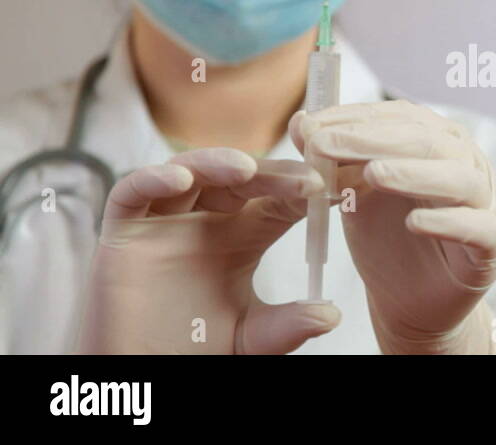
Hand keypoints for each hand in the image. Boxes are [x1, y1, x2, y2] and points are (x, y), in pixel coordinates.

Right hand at [77, 148, 340, 353]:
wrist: (145, 373)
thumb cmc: (196, 347)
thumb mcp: (252, 338)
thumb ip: (287, 326)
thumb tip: (330, 315)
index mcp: (243, 233)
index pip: (278, 198)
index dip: (302, 189)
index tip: (333, 191)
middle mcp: (206, 218)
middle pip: (241, 178)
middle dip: (272, 175)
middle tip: (304, 180)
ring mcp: (164, 219)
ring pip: (190, 171)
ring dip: (217, 163)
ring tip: (248, 169)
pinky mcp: (122, 230)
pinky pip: (132, 191)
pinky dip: (154, 179)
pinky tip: (182, 180)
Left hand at [290, 100, 495, 353]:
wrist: (411, 301)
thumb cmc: (385, 238)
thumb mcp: (352, 194)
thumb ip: (334, 160)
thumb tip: (301, 121)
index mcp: (435, 140)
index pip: (399, 116)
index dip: (354, 117)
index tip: (310, 126)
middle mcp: (465, 162)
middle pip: (426, 140)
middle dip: (372, 140)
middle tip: (326, 145)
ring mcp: (483, 201)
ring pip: (458, 178)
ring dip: (414, 173)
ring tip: (373, 174)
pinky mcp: (491, 244)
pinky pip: (477, 228)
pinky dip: (447, 222)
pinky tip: (414, 222)